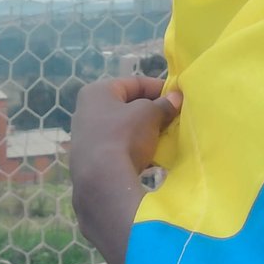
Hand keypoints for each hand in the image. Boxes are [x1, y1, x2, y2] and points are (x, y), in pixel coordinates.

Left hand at [69, 75, 181, 263]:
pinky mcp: (89, 159)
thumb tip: (175, 98)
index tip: (177, 97)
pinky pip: (117, 147)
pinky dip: (134, 148)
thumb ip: (163, 105)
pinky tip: (151, 157)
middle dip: (151, 112)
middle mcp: (86, 111)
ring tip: (165, 138)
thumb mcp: (149, 115)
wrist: (101, 180)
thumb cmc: (124, 136)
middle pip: (127, 106)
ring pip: (122, 128)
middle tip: (173, 118)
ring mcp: (86, 137)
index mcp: (97, 92)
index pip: (134, 83)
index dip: (158, 88)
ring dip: (144, 131)